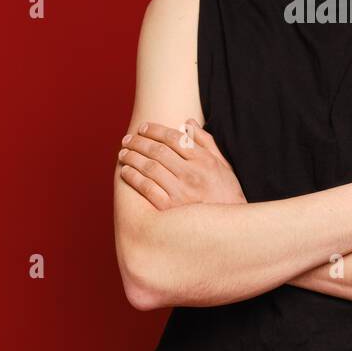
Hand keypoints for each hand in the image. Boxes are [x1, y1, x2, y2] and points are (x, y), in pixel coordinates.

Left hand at [116, 119, 246, 209]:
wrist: (228, 228)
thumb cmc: (226, 193)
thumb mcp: (223, 165)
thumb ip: (206, 142)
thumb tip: (188, 122)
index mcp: (204, 160)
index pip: (174, 137)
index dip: (155, 130)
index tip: (143, 128)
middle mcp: (192, 173)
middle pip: (158, 150)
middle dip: (139, 142)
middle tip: (127, 139)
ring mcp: (180, 191)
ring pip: (149, 167)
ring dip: (132, 158)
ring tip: (123, 154)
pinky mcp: (170, 208)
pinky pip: (146, 188)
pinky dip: (133, 177)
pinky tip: (126, 171)